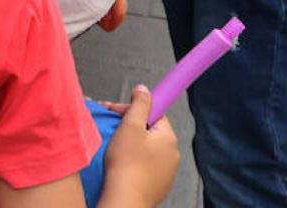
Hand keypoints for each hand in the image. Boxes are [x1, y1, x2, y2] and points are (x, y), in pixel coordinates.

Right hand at [99, 86, 178, 206]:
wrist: (125, 198)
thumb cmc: (126, 165)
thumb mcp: (130, 125)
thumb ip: (139, 104)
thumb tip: (144, 90)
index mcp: (168, 137)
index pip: (155, 113)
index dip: (135, 109)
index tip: (121, 111)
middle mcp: (172, 154)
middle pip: (150, 130)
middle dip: (131, 127)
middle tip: (114, 129)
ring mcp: (167, 171)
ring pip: (148, 148)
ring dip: (133, 144)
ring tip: (116, 148)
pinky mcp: (158, 183)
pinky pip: (147, 165)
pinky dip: (135, 161)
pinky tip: (123, 164)